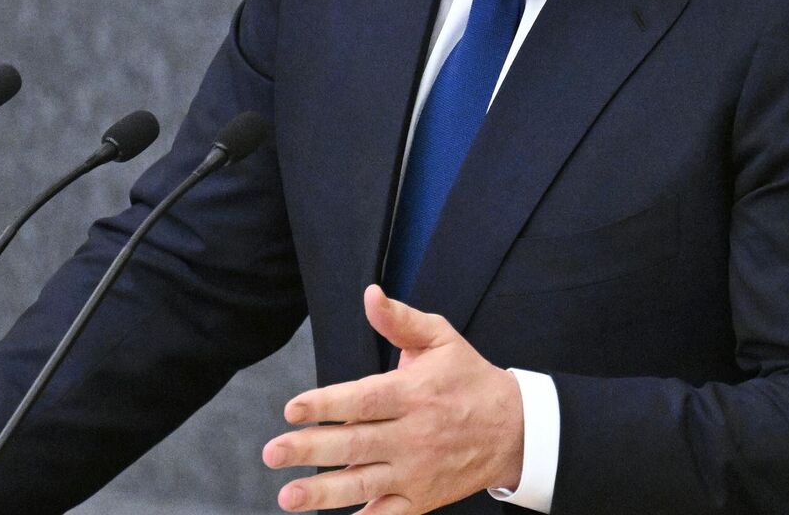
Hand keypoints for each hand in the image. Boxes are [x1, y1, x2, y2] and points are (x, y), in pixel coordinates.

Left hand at [261, 285, 524, 513]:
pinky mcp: (422, 498)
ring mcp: (417, 471)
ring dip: (324, 492)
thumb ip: (400, 320)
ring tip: (288, 496)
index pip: (363, 400)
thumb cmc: (470, 379)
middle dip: (310, 449)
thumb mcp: (441, 339)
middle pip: (355, 443)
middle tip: (272, 452)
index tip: (292, 409)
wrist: (516, 430)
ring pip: (365, 484)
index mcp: (413, 394)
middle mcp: (413, 435)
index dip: (327, 405)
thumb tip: (370, 295)